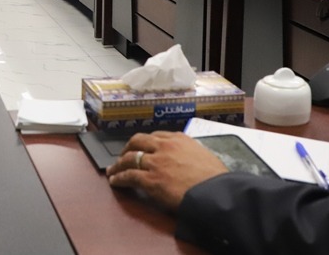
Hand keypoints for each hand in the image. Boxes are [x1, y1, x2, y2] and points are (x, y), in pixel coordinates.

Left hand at [107, 132, 228, 210]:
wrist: (216, 193)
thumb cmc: (216, 179)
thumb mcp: (204, 156)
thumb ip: (191, 153)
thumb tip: (188, 160)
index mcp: (180, 139)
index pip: (156, 136)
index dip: (145, 142)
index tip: (141, 147)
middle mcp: (165, 146)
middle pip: (138, 141)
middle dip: (128, 148)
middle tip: (123, 155)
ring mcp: (156, 162)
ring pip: (129, 158)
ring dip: (119, 163)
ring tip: (113, 169)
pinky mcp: (150, 179)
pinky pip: (128, 176)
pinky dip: (119, 178)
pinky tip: (115, 181)